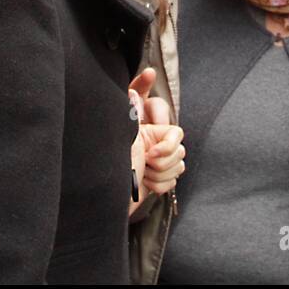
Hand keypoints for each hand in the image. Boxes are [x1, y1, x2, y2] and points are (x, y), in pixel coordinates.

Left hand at [126, 69, 185, 205]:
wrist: (108, 197)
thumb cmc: (113, 165)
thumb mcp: (123, 137)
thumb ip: (131, 115)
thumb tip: (132, 91)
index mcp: (149, 132)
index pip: (176, 133)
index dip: (168, 145)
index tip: (151, 152)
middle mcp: (155, 144)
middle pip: (180, 151)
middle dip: (163, 162)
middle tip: (145, 163)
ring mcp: (158, 162)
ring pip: (178, 167)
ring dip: (160, 175)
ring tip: (142, 174)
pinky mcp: (158, 179)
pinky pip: (173, 181)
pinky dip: (159, 186)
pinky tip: (144, 184)